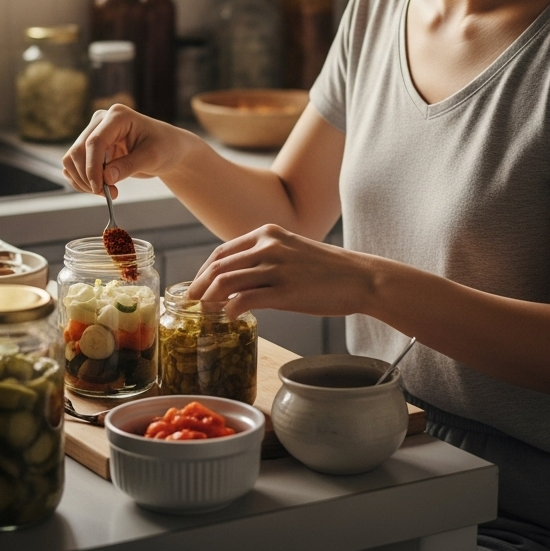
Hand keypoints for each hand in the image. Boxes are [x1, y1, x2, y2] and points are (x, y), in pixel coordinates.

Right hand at [61, 103, 188, 197]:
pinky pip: (75, 165)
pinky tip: (100, 188)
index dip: (93, 167)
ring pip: (72, 159)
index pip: (95, 141)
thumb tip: (106, 178)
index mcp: (118, 116)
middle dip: (88, 177)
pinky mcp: (92, 147)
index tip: (99, 188)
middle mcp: (102, 121)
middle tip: (107, 194)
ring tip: (107, 192)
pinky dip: (82, 180)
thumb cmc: (165, 147)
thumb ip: (129, 166)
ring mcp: (94, 133)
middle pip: (79, 150)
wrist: (168, 149)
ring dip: (83, 180)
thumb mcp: (152, 157)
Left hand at [187, 224, 375, 319]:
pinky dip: (231, 309)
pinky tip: (229, 318)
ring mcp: (276, 267)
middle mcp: (268, 245)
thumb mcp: (292, 250)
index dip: (203, 271)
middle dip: (199, 287)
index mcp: (268, 233)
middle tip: (189, 305)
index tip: (196, 288)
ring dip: (209, 300)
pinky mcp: (285, 290)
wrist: (360, 277)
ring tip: (204, 314)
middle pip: (218, 266)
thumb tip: (240, 279)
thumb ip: (266, 257)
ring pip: (227, 281)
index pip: (222, 251)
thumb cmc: (327, 269)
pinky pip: (246, 299)